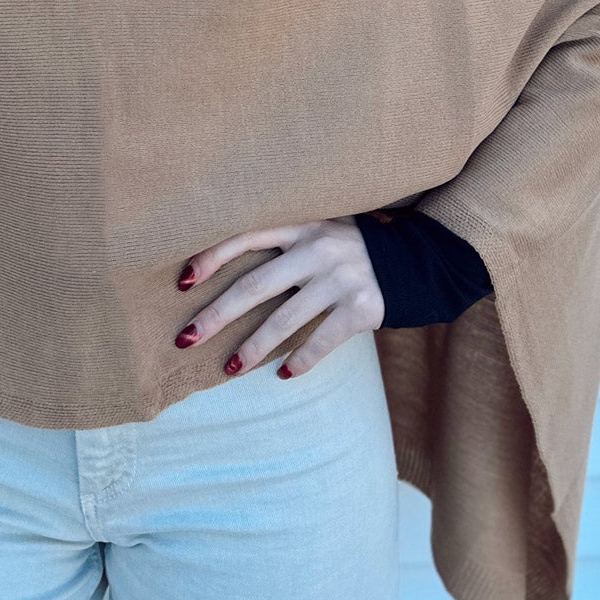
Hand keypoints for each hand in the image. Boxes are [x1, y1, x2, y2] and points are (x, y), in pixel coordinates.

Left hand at [174, 216, 384, 377]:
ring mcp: (341, 279)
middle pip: (255, 286)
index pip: (245, 236)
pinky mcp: (362, 308)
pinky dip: (300, 361)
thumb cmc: (350, 248)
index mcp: (302, 223)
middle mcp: (318, 248)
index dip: (211, 259)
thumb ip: (283, 239)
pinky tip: (282, 375)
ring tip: (230, 368)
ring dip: (253, 348)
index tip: (181, 283)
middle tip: (186, 339)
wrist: (418, 261)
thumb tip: (221, 268)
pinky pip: (321, 341)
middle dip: (216, 316)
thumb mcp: (319, 229)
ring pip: (284, 320)